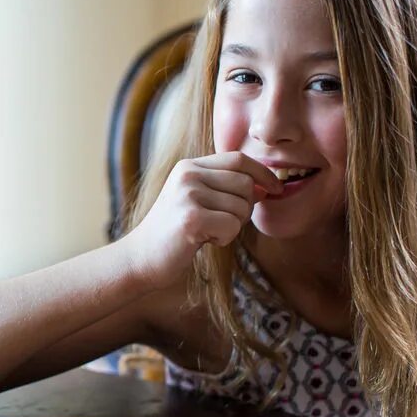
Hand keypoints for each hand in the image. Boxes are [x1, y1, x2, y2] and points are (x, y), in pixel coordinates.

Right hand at [124, 152, 282, 288]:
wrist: (140, 257)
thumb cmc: (173, 232)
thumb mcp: (197, 200)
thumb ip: (226, 189)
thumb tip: (266, 186)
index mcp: (189, 166)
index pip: (238, 159)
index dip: (263, 173)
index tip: (276, 189)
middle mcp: (187, 175)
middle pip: (245, 184)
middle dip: (244, 209)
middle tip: (220, 224)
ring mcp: (188, 195)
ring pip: (241, 207)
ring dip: (231, 227)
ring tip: (205, 232)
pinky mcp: (191, 218)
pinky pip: (232, 226)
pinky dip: (223, 239)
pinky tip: (201, 241)